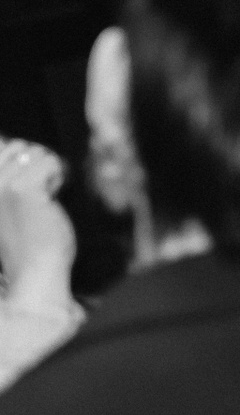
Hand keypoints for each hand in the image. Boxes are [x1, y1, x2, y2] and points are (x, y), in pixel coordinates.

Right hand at [0, 138, 76, 309]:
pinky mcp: (22, 188)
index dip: (23, 160)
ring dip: (49, 170)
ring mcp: (0, 183)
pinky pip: (50, 162)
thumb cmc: (28, 242)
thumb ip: (9, 178)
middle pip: (18, 145)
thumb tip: (9, 142)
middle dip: (37, 162)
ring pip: (36, 152)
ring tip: (45, 197)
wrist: (34, 272)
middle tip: (41, 192)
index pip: (1, 145)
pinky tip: (53, 197)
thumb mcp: (9, 205)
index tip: (32, 187)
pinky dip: (58, 175)